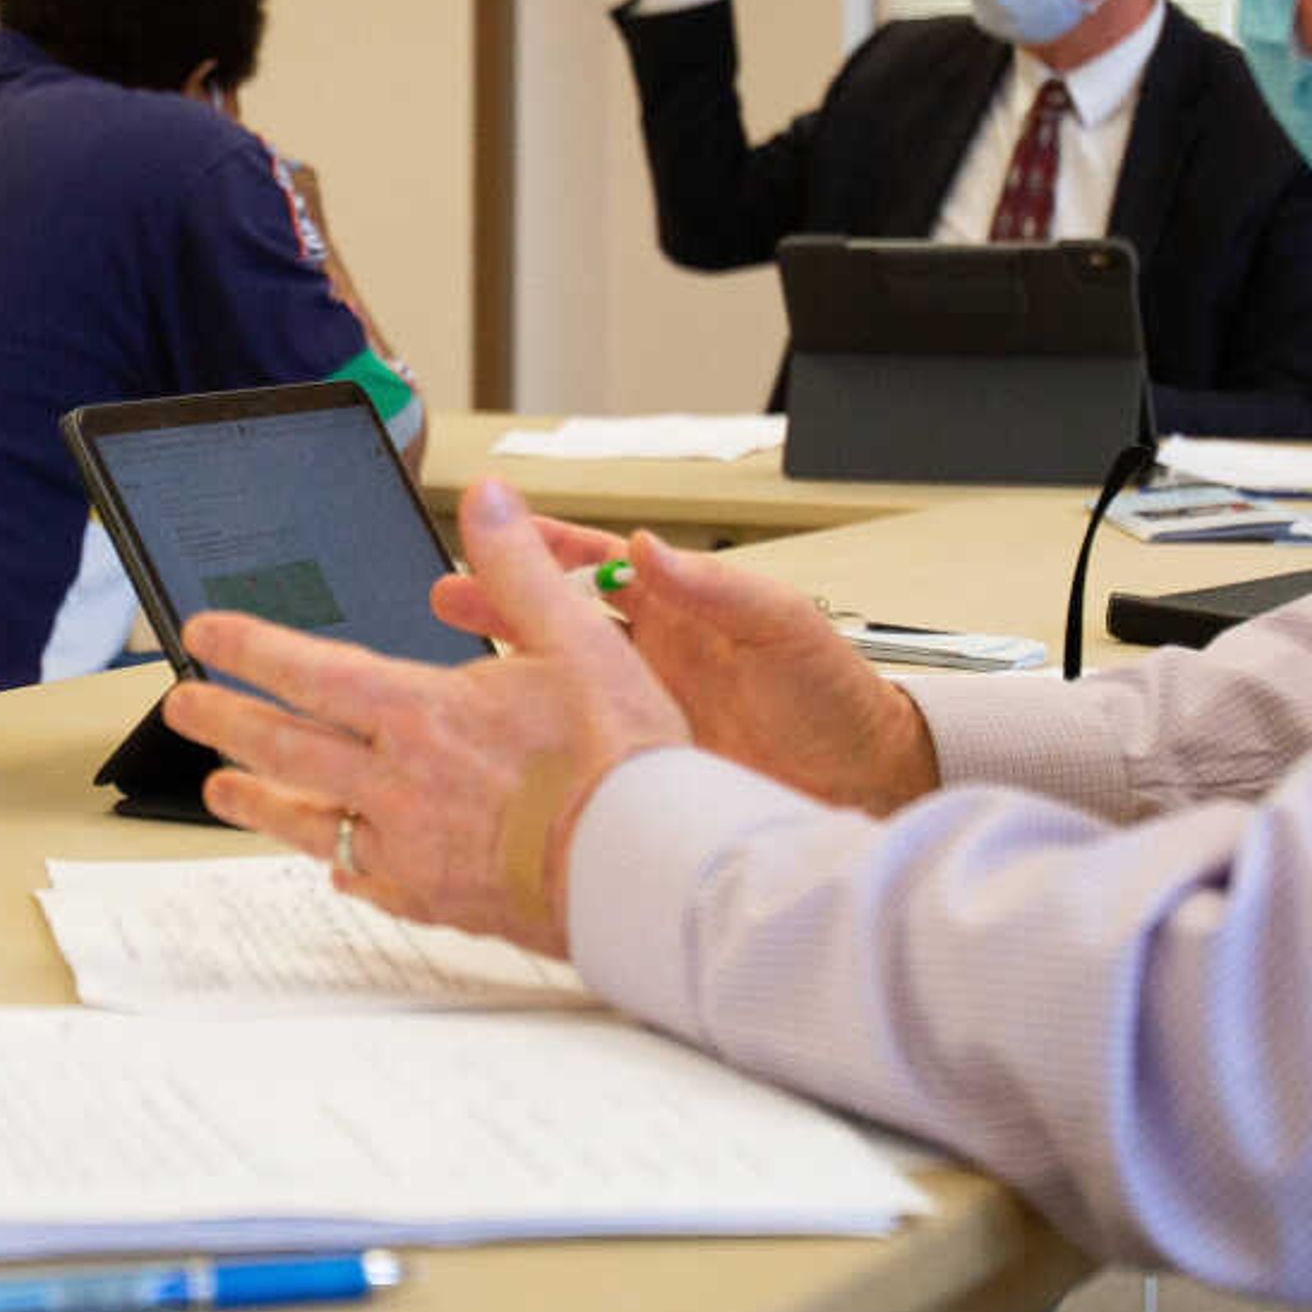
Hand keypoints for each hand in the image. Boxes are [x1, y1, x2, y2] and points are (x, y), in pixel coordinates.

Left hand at [167, 480, 688, 956]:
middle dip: (223, 721)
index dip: (247, 645)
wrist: (648, 870)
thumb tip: (486, 499)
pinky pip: (365, 879)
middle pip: (283, 747)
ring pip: (308, 821)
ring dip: (257, 801)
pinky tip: (334, 864)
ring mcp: (409, 849)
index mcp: (421, 711)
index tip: (203, 631)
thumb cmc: (622, 761)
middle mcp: (397, 782)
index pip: (306, 669)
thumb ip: (518, 568)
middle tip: (181, 707)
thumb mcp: (577, 640)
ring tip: (221, 791)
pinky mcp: (434, 900)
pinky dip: (340, 863)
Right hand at [437, 529, 935, 815]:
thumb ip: (718, 588)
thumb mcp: (783, 627)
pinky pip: (578, 751)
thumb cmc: (835, 698)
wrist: (866, 784)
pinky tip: (499, 746)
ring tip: (453, 666)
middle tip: (445, 590)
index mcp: (681, 610)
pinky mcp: (642, 768)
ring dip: (506, 670)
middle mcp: (651, 659)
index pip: (598, 567)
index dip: (548, 547)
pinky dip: (536, 745)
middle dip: (500, 602)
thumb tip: (650, 548)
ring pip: (557, 685)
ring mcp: (642, 715)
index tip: (500, 527)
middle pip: (558, 622)